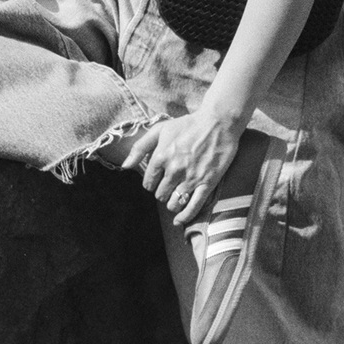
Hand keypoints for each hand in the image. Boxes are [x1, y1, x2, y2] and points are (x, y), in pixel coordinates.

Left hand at [121, 108, 245, 227]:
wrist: (218, 122)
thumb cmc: (188, 124)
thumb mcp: (160, 129)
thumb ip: (140, 148)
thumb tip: (125, 166)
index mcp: (161, 157)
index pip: (148, 183)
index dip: (152, 183)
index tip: (158, 179)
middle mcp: (174, 169)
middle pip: (160, 195)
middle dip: (163, 192)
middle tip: (170, 185)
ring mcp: (191, 178)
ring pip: (174, 203)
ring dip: (172, 203)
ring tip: (176, 195)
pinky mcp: (207, 183)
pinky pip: (194, 207)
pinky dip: (185, 217)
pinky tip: (179, 221)